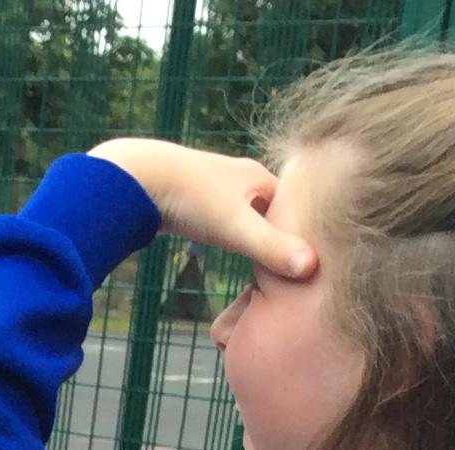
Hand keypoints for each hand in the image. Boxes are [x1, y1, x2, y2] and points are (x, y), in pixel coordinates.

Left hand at [87, 139, 313, 280]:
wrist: (133, 178)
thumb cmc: (189, 199)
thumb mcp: (234, 227)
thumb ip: (270, 248)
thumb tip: (312, 267)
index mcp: (259, 177)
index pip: (298, 204)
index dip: (309, 228)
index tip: (320, 254)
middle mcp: (240, 177)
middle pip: (273, 208)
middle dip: (284, 232)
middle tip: (296, 262)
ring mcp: (214, 186)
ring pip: (246, 212)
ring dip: (256, 232)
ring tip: (267, 258)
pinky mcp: (191, 198)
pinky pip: (221, 217)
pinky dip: (230, 232)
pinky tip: (228, 244)